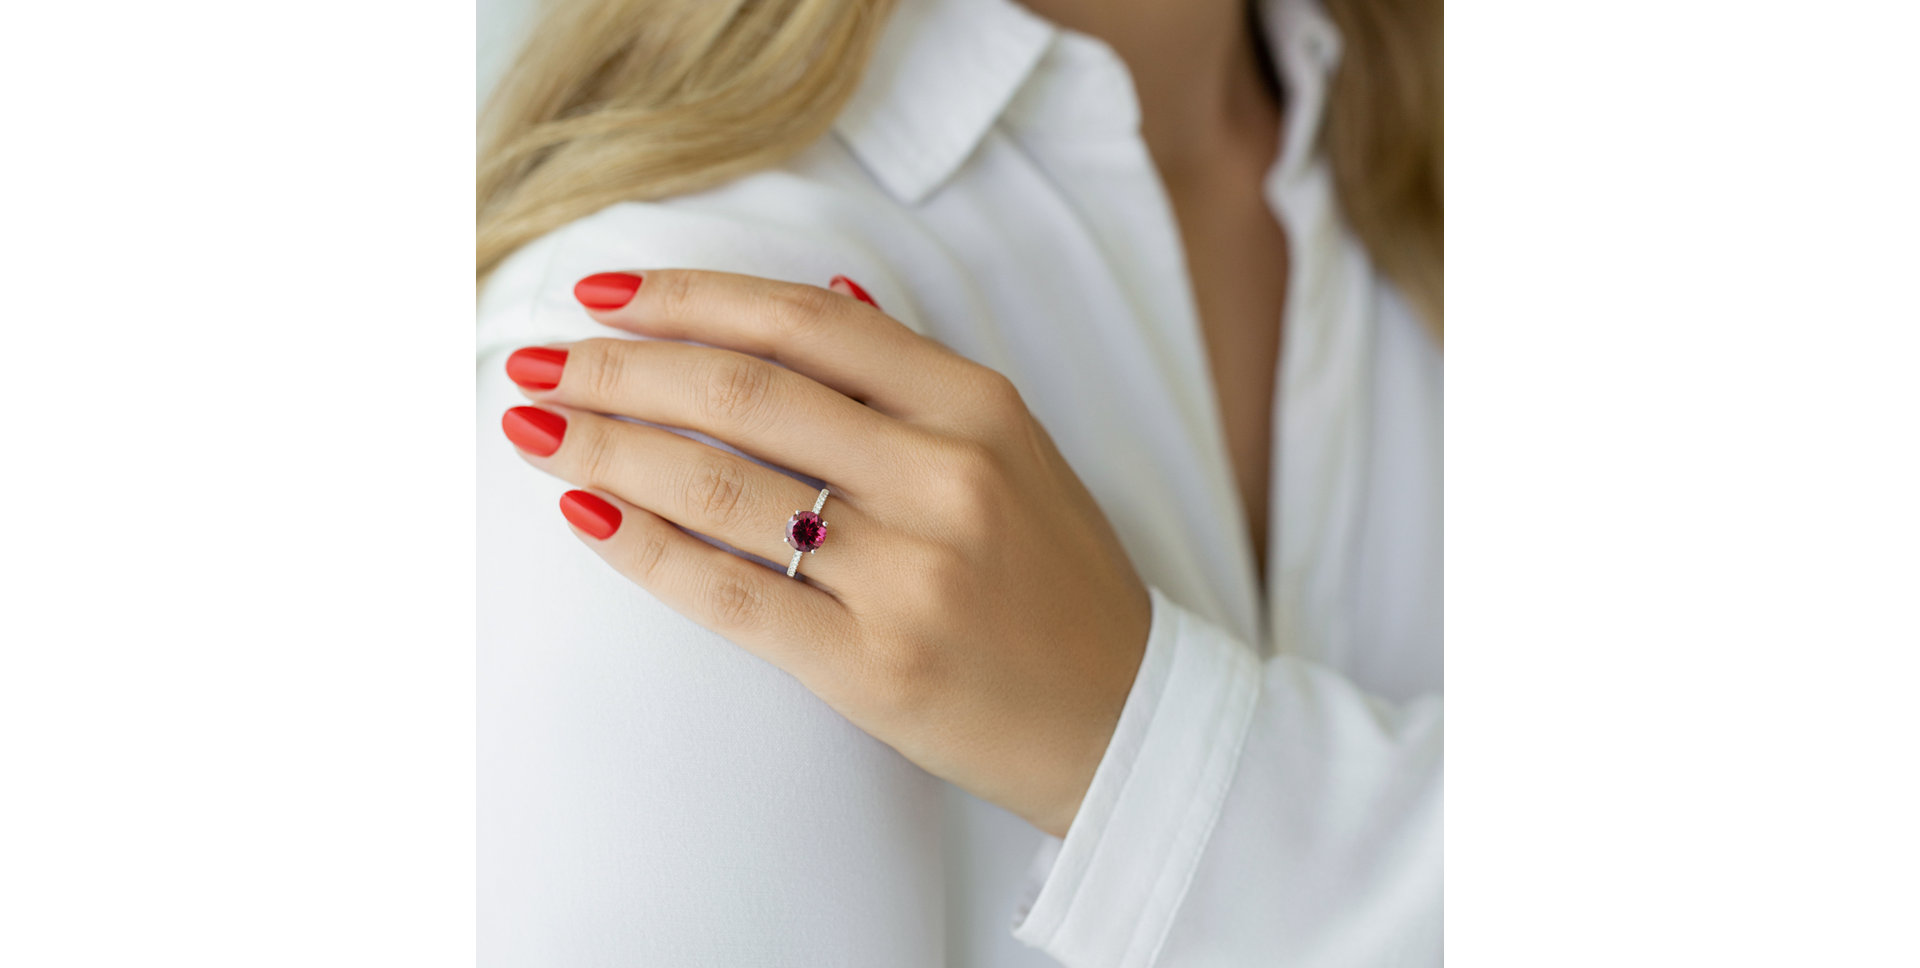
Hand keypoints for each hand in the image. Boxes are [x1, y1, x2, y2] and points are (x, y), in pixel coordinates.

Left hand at [499, 269, 1150, 835]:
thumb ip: (915, 376)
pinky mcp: (873, 664)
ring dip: (606, 448)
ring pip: (720, 483)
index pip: (804, 321)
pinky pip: (729, 591)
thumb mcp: (1016, 449)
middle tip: (537, 364)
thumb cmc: (1057, 580)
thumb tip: (823, 287)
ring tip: (533, 428)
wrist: (1124, 718)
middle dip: (619, 369)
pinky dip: (641, 548)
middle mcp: (944, 475)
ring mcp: (910, 572)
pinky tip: (581, 515)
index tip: (603, 294)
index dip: (689, 298)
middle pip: (743, 391)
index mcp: (977, 406)